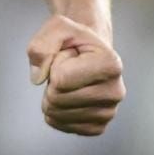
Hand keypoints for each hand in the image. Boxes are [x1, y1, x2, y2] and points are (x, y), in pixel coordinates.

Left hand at [26, 14, 124, 136]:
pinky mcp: (97, 128)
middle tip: (68, 69)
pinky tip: (70, 95)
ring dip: (53, 95)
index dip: (55, 63)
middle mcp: (115, 92)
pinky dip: (56, 110)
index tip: (70, 55)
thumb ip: (42, 44)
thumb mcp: (58, 26)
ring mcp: (108, 113)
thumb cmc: (74, 39)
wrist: (89, 52)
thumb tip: (38, 77)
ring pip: (56, 114)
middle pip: (57, 99)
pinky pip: (59, 125)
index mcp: (111, 64)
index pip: (61, 78)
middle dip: (52, 81)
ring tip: (70, 81)